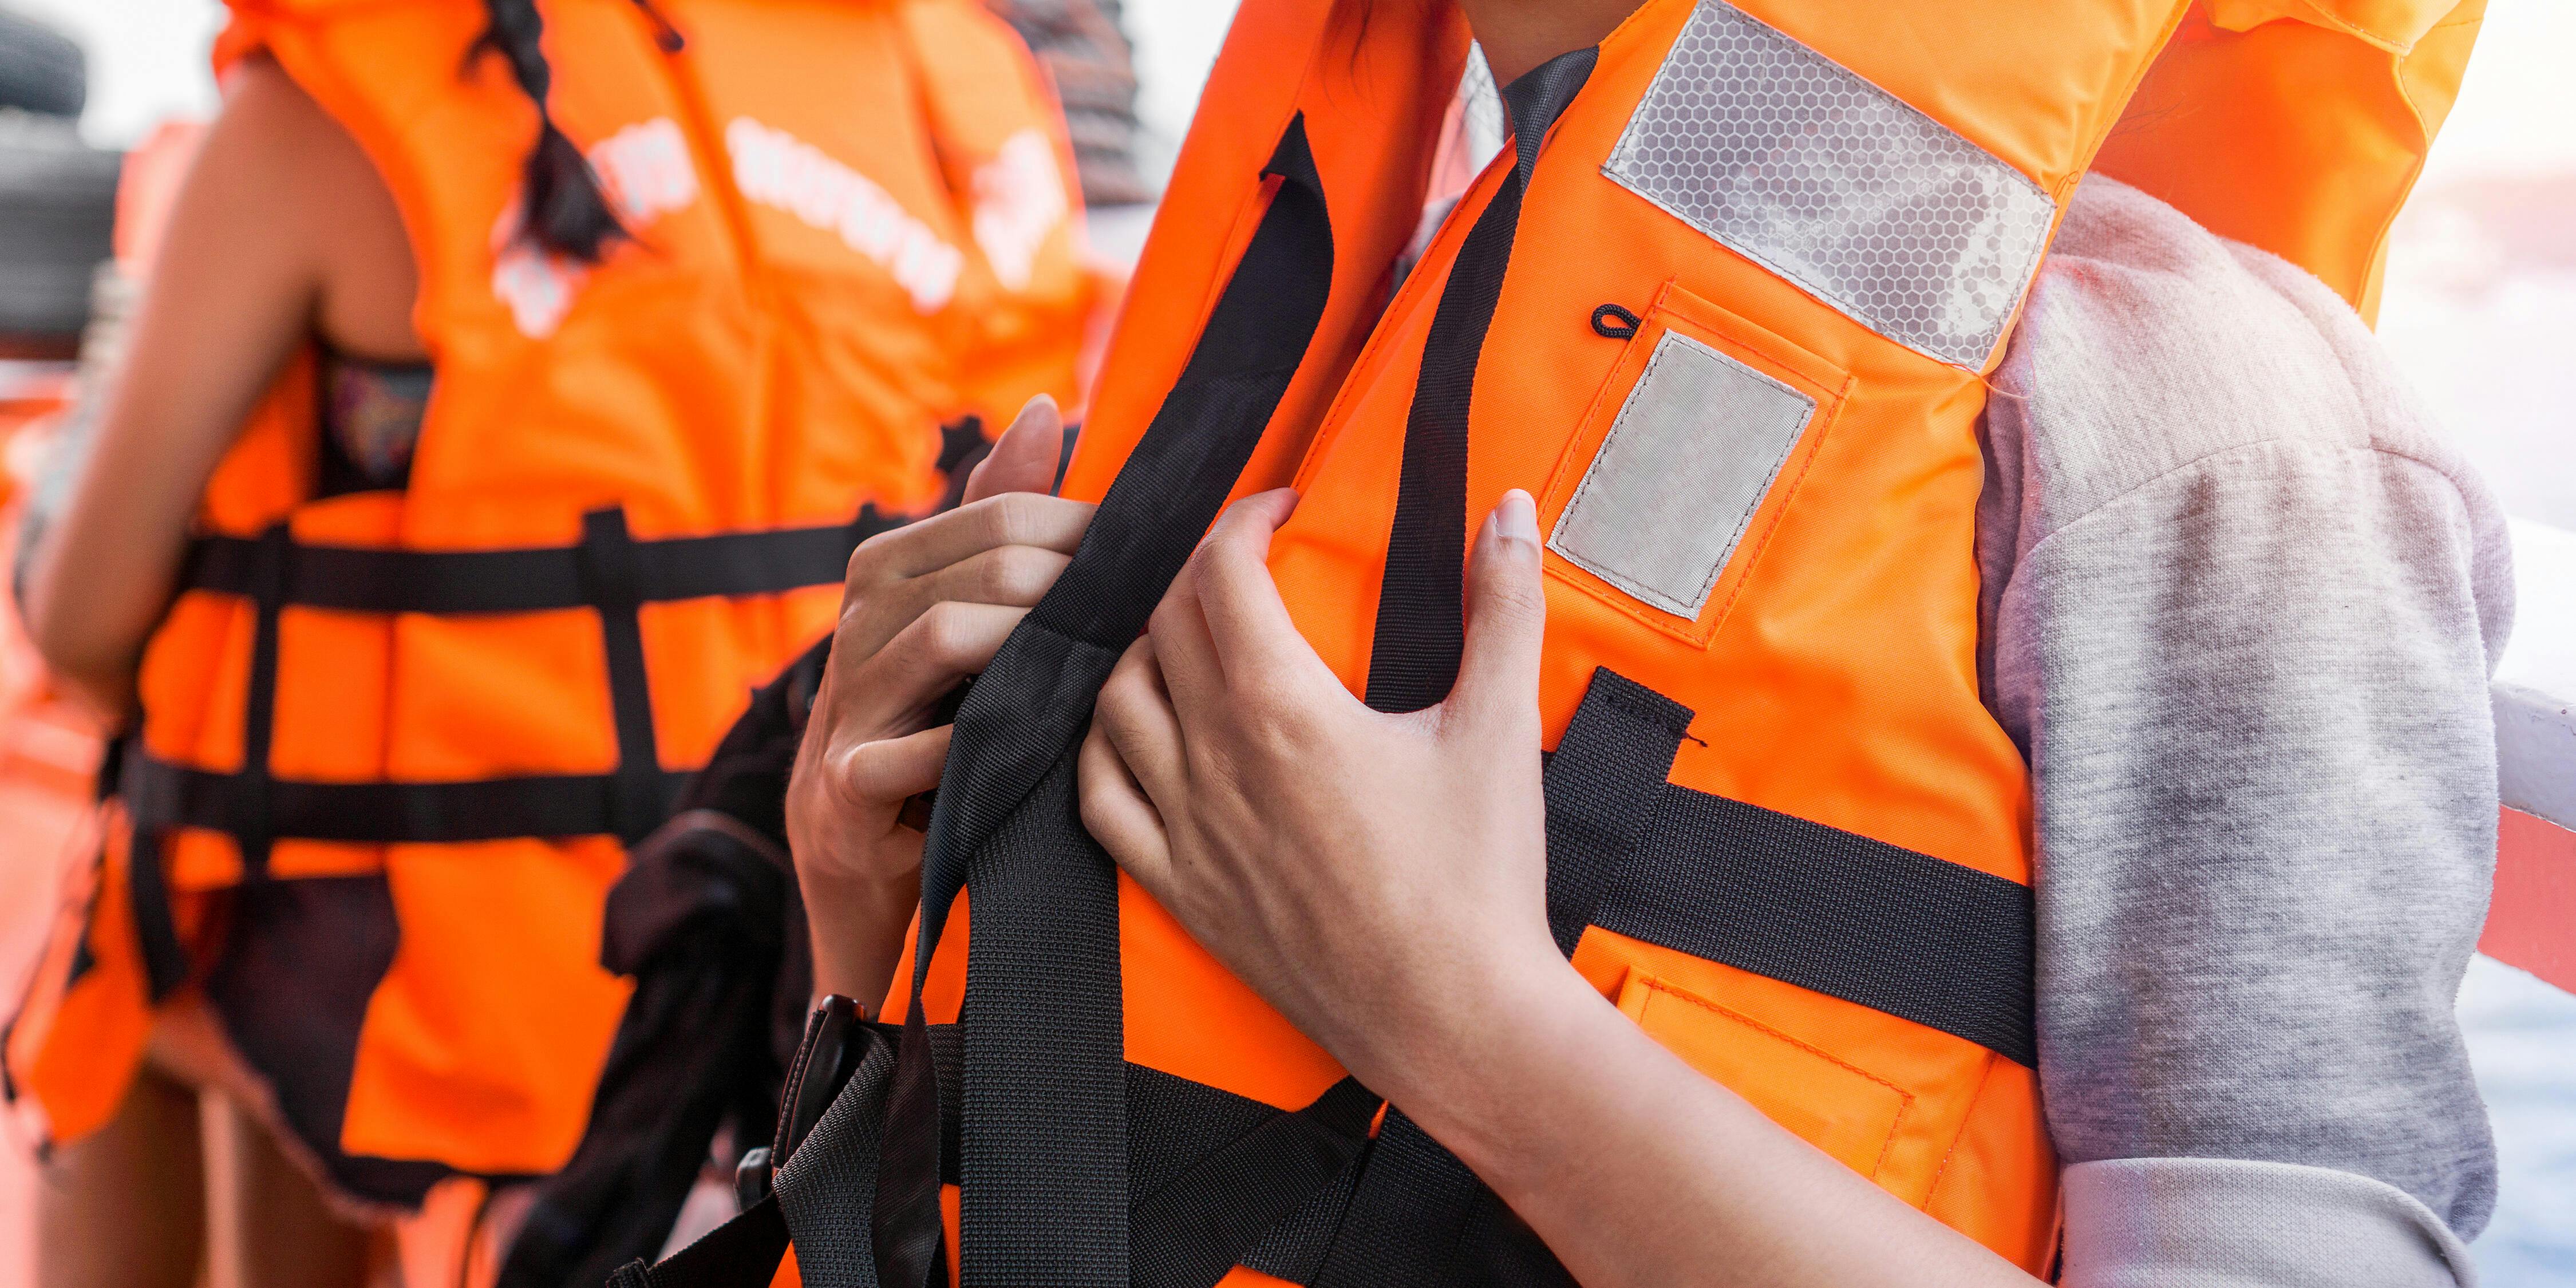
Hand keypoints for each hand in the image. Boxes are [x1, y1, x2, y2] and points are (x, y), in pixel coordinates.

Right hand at [786, 395, 1091, 999]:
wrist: (865, 864)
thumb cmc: (936, 729)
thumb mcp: (966, 623)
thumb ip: (996, 520)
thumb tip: (1043, 408)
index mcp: (884, 573)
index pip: (996, 516)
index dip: (1082, 529)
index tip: (1151, 555)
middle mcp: (855, 626)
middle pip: (982, 570)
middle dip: (1075, 585)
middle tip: (1149, 613)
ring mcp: (845, 707)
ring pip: (945, 638)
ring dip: (1037, 648)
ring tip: (1103, 666)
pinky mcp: (845, 790)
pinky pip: (912, 751)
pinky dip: (976, 744)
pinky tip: (1031, 748)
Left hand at [1078, 488, 1563, 1098]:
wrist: (1457, 1019)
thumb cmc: (1479, 880)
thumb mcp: (1500, 726)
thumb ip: (1504, 604)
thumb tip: (1513, 509)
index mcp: (1283, 708)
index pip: (1219, 573)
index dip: (1241, 520)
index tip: (1279, 511)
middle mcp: (1215, 760)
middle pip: (1166, 624)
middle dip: (1200, 573)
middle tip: (1248, 566)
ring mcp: (1187, 829)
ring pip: (1117, 702)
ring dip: (1144, 651)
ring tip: (1190, 638)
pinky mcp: (1181, 890)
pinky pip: (1101, 800)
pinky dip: (1103, 749)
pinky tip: (1135, 732)